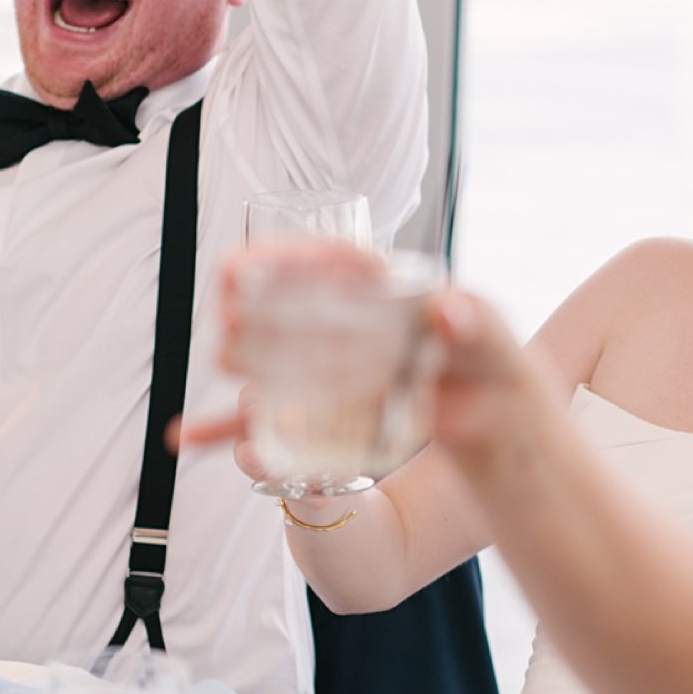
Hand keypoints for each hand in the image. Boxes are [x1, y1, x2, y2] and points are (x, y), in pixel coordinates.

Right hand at [175, 240, 553, 473]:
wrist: (503, 434)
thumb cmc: (504, 376)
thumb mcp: (500, 348)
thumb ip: (480, 325)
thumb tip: (447, 308)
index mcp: (393, 296)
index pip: (336, 265)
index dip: (288, 258)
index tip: (245, 262)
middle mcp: (356, 328)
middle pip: (295, 308)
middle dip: (255, 306)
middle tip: (228, 314)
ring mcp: (336, 374)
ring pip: (275, 361)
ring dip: (241, 358)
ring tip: (218, 361)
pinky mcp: (325, 422)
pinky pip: (269, 424)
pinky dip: (228, 429)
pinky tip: (188, 435)